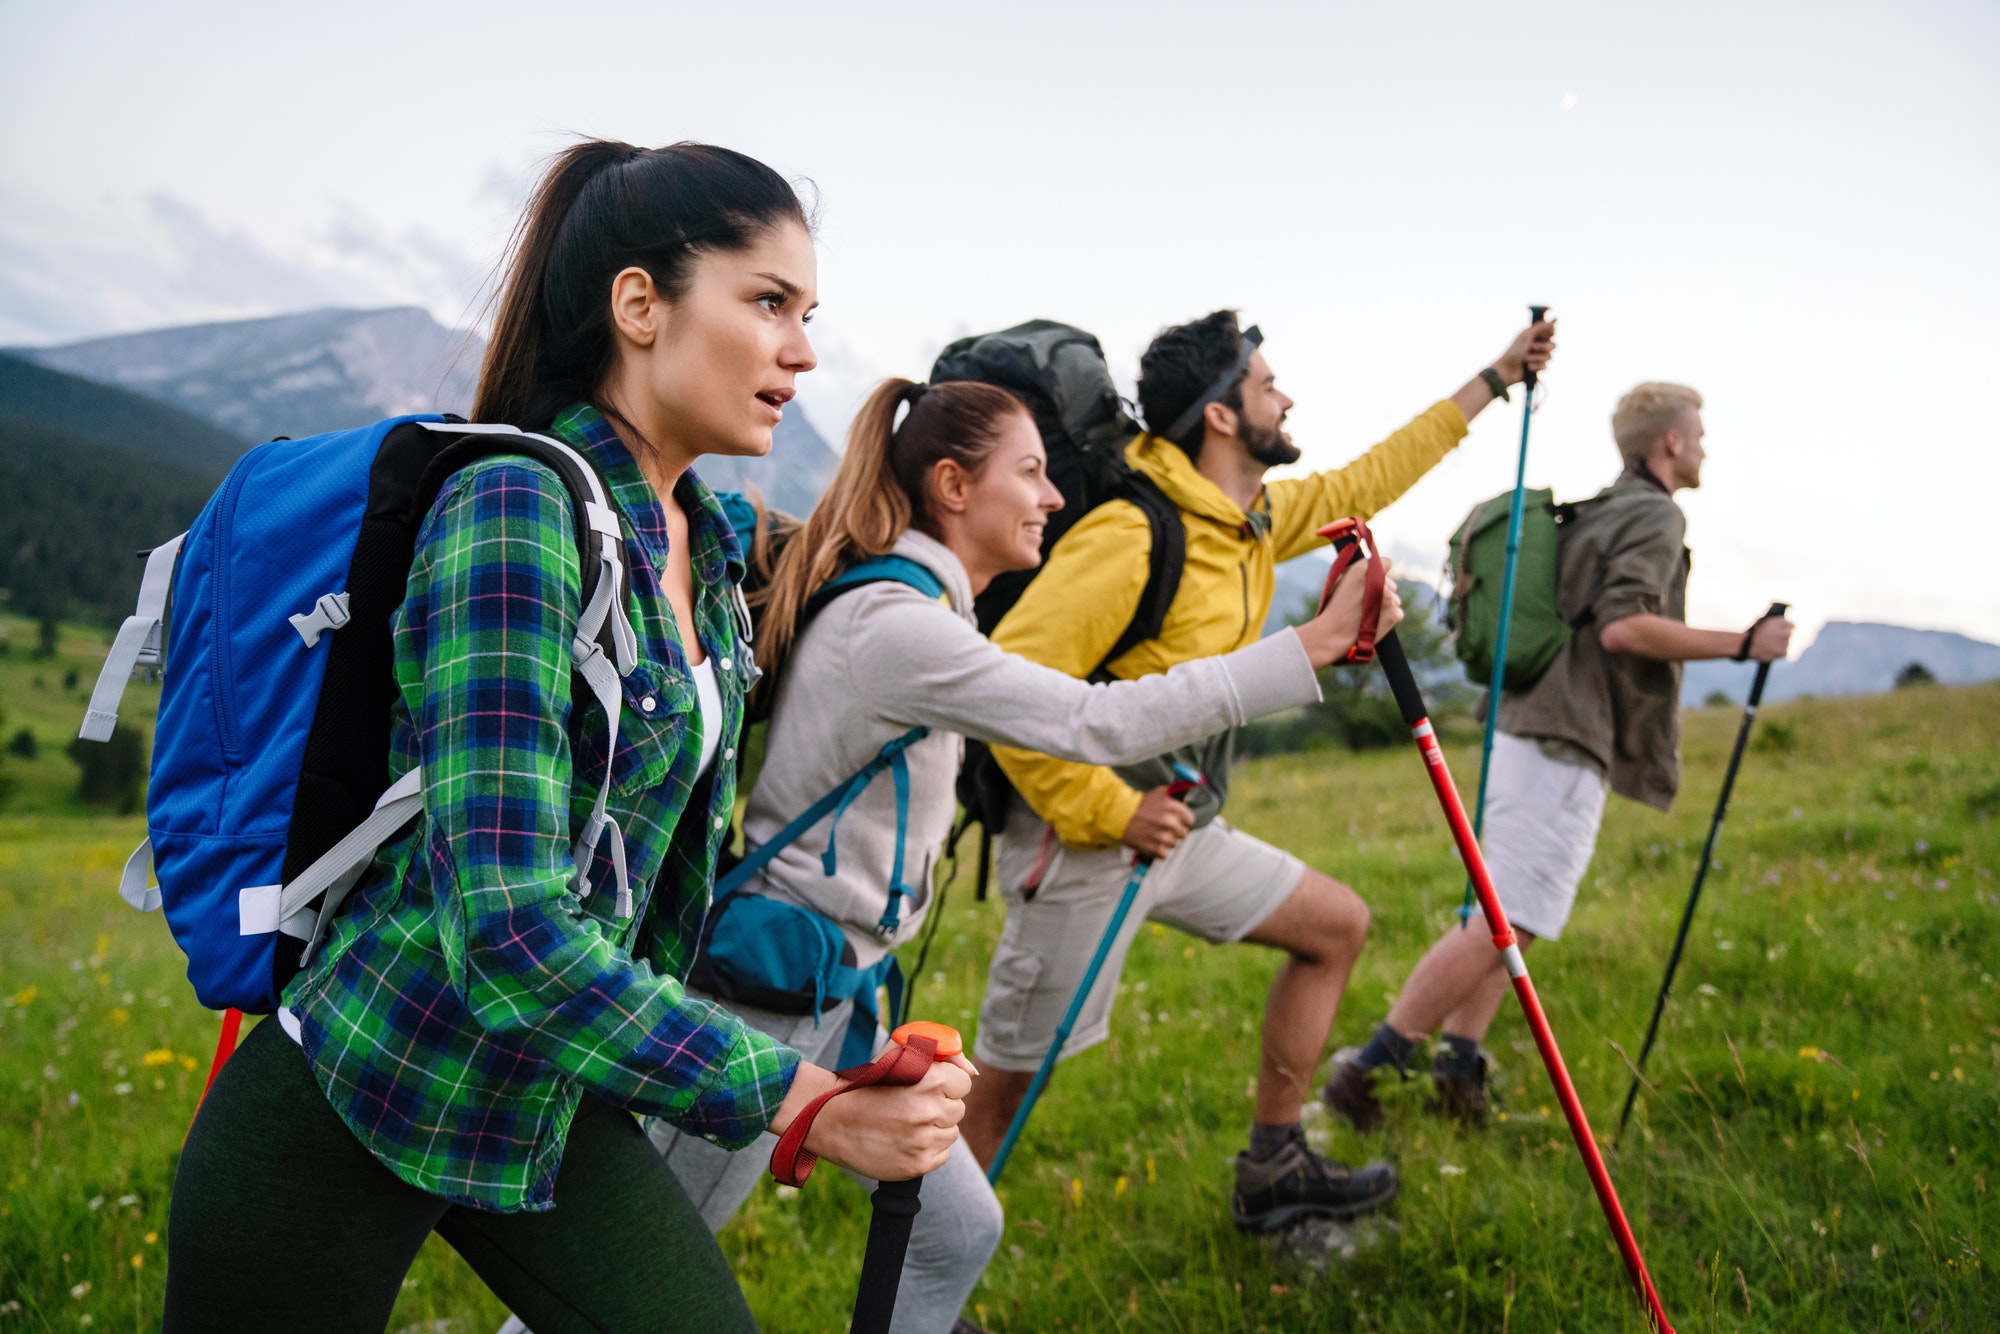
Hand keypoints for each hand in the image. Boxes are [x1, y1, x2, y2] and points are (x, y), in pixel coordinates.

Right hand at [787, 1056, 976, 1181]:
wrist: (831, 1119)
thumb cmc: (870, 1084)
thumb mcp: (900, 1054)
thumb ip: (944, 1056)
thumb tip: (974, 1073)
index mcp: (929, 1080)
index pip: (964, 1082)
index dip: (947, 1083)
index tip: (929, 1086)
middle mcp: (928, 1110)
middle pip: (958, 1109)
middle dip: (940, 1106)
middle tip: (912, 1105)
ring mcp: (923, 1140)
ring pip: (951, 1133)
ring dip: (934, 1128)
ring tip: (906, 1123)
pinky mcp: (917, 1165)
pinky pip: (942, 1155)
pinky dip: (927, 1149)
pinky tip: (905, 1140)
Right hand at [1122, 784, 1195, 858]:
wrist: (1120, 816)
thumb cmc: (1139, 805)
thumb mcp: (1159, 793)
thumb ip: (1175, 796)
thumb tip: (1187, 801)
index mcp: (1173, 808)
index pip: (1190, 819)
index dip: (1183, 820)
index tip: (1177, 821)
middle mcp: (1170, 822)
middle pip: (1183, 833)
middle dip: (1175, 832)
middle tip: (1164, 829)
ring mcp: (1163, 837)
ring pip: (1174, 844)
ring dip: (1166, 841)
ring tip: (1155, 835)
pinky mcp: (1155, 849)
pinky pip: (1164, 854)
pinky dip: (1158, 851)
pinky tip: (1151, 843)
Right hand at [1293, 560, 1404, 668]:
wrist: (1333, 634)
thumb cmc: (1332, 610)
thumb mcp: (1339, 582)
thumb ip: (1357, 574)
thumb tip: (1371, 570)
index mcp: (1363, 568)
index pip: (1386, 562)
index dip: (1381, 571)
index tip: (1376, 579)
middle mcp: (1379, 580)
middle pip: (1391, 584)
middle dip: (1382, 592)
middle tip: (1367, 604)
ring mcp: (1388, 597)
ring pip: (1394, 599)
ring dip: (1385, 606)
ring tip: (1368, 616)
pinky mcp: (1394, 613)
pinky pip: (1397, 613)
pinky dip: (1389, 618)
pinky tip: (1374, 623)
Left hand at [1491, 318, 1556, 385]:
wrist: (1507, 369)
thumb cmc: (1514, 351)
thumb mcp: (1526, 336)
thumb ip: (1540, 327)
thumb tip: (1554, 319)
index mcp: (1534, 335)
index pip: (1551, 331)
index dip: (1551, 333)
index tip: (1548, 335)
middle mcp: (1538, 345)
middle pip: (1553, 345)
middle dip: (1543, 347)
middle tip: (1531, 348)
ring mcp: (1538, 357)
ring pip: (1549, 356)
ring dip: (1536, 358)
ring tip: (1525, 359)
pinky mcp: (1538, 367)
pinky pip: (1545, 366)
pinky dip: (1536, 366)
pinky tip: (1528, 367)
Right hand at [1748, 615, 1793, 662]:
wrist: (1746, 645)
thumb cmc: (1753, 632)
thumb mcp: (1763, 621)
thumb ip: (1775, 622)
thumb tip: (1781, 623)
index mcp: (1782, 622)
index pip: (1791, 625)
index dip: (1785, 628)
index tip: (1781, 631)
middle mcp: (1787, 632)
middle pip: (1788, 635)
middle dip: (1782, 636)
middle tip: (1771, 639)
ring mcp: (1786, 643)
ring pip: (1785, 644)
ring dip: (1779, 644)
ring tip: (1767, 645)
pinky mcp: (1783, 652)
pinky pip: (1783, 652)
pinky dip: (1777, 652)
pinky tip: (1769, 650)